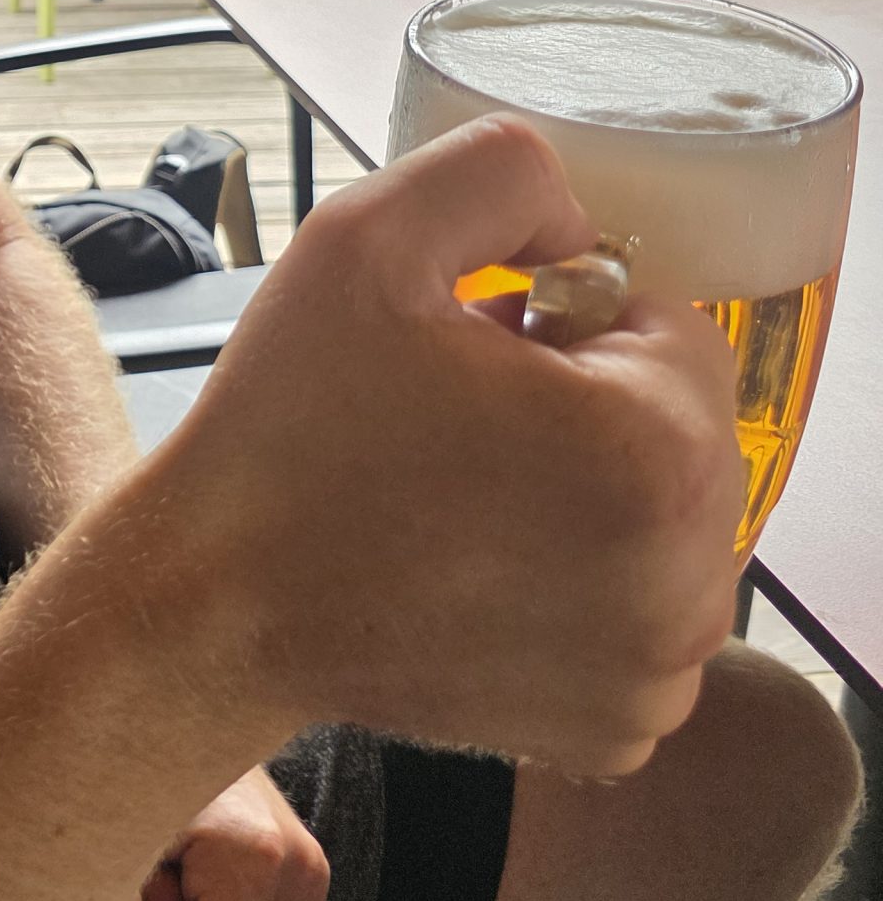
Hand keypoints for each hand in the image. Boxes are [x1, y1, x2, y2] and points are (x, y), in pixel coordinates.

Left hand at [93, 767, 328, 900]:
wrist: (160, 710)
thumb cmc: (125, 771)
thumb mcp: (103, 847)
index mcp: (258, 858)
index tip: (149, 890)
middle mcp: (301, 865)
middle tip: (160, 876)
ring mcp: (313, 866)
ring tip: (176, 862)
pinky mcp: (309, 867)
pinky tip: (199, 862)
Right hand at [137, 117, 742, 780]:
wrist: (215, 602)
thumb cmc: (289, 425)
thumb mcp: (370, 232)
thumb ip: (505, 172)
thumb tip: (578, 235)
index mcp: (654, 451)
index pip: (674, 333)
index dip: (567, 323)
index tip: (475, 355)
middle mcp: (685, 579)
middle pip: (679, 431)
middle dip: (587, 409)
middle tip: (459, 421)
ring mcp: (656, 669)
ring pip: (665, 521)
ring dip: (589, 494)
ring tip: (462, 492)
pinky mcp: (617, 728)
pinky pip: (639, 611)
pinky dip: (577, 584)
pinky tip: (477, 569)